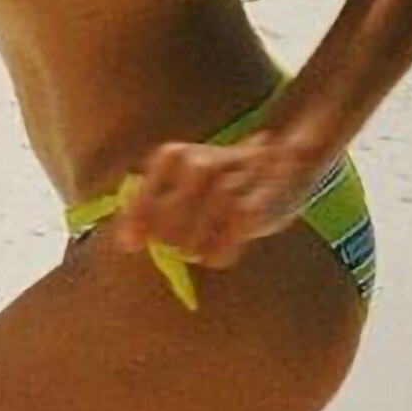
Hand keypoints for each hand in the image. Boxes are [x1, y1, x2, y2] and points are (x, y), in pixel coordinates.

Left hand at [113, 131, 313, 271]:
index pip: (146, 191)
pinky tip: (217, 253)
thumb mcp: (185, 178)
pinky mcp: (257, 209)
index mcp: (177, 155)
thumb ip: (152, 204)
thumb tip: (126, 241)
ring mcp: (231, 185)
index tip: (130, 244)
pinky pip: (225, 245)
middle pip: (168, 219)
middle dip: (167, 239)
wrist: (285, 165)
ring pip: (195, 234)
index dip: (137, 219)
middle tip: (177, 244)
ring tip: (197, 248)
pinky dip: (217, 254)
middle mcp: (203, 164)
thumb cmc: (221, 180)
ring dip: (191, 248)